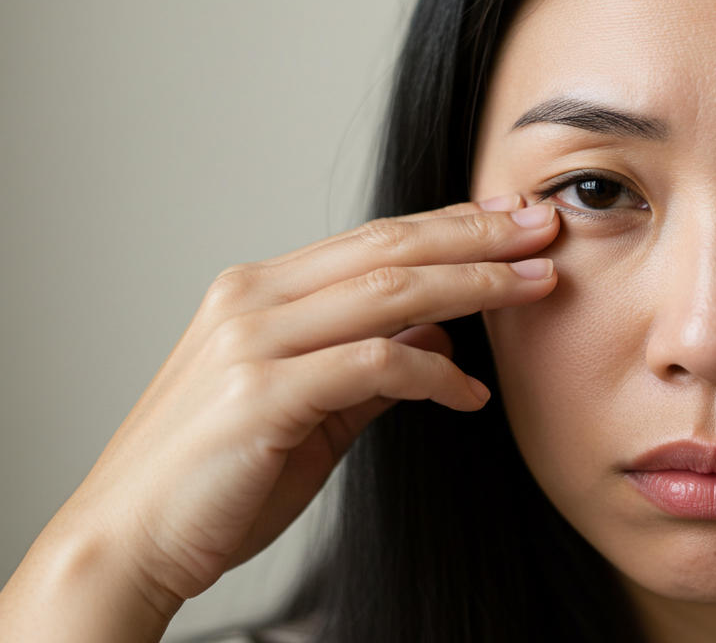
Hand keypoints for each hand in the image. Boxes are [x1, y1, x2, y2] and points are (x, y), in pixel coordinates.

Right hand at [0, 195, 558, 641]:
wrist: (127, 542)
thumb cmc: (216, 479)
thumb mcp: (308, 411)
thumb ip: (368, 368)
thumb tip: (438, 342)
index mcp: (258, 292)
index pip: (373, 241)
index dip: (450, 226)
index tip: (511, 218)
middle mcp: (251, 301)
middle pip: (388, 249)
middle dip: (476, 234)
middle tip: (544, 224)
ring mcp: (252, 343)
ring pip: (388, 293)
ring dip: (473, 285)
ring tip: (536, 283)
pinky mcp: (261, 395)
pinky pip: (373, 367)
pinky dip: (433, 375)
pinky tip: (471, 393)